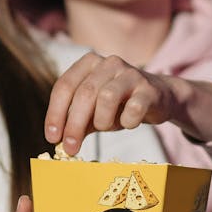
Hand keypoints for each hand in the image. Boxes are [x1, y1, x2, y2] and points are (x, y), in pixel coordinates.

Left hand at [45, 52, 211, 155]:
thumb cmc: (120, 104)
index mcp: (89, 63)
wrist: (159, 97)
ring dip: (102, 120)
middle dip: (74, 125)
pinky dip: (127, 121)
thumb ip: (76, 121)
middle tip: (70, 148)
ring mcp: (130, 73)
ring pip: (107, 97)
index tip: (52, 138)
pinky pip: (134, 107)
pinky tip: (128, 123)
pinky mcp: (149, 88)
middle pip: (84, 94)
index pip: (64, 87)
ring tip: (106, 127)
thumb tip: (58, 141)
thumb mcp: (94, 110)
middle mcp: (109, 63)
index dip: (55, 114)